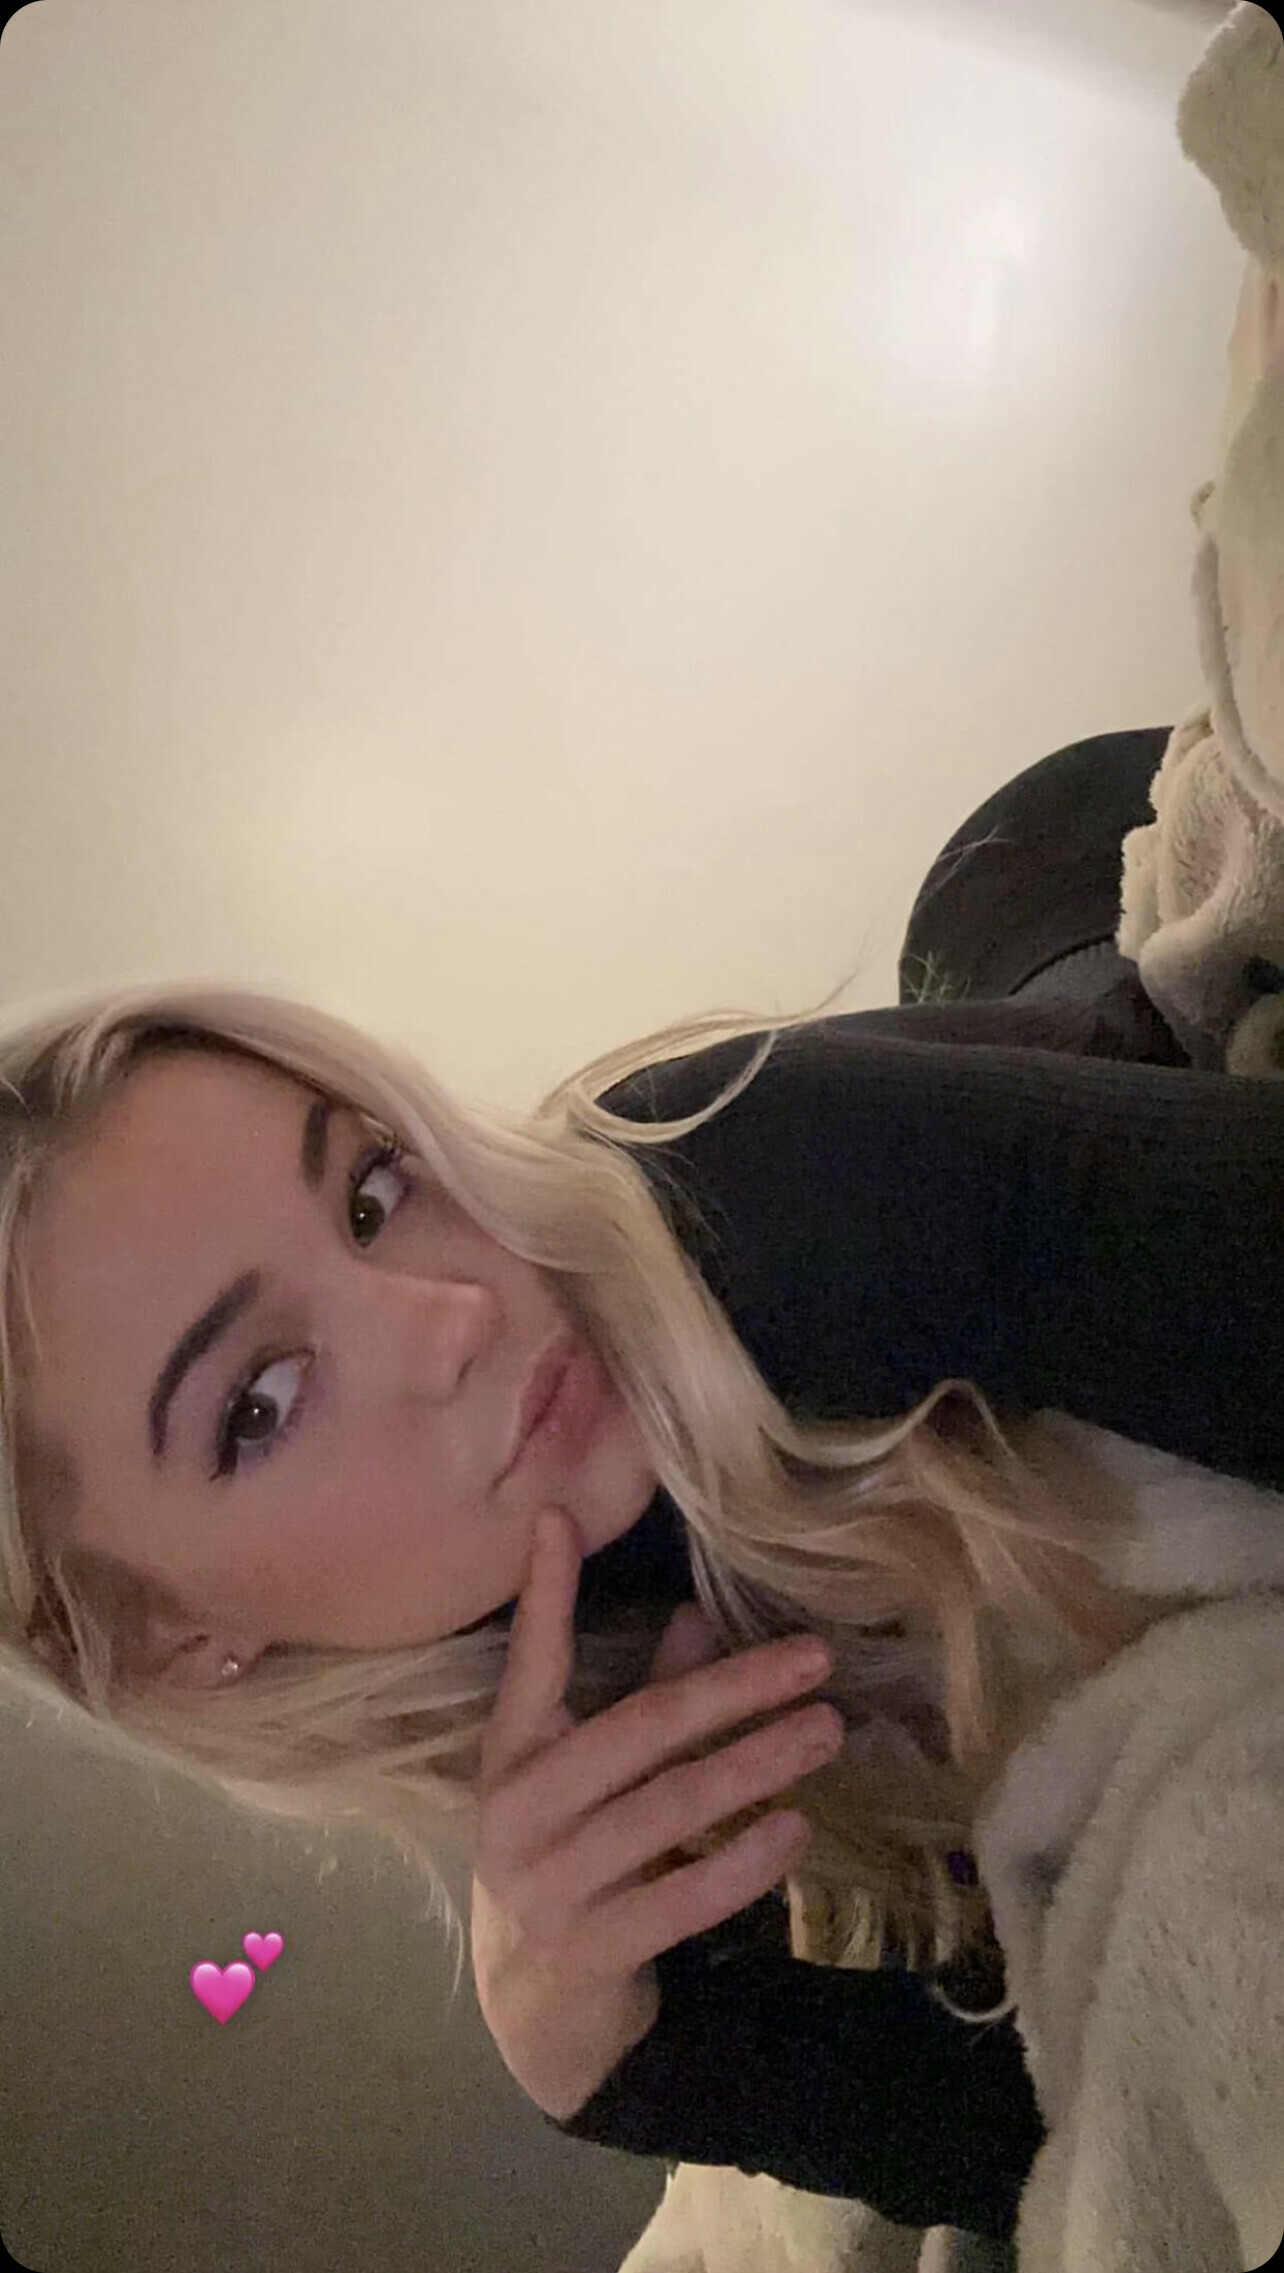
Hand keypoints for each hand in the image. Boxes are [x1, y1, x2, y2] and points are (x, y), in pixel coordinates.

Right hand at [469, 1507, 842, 2120]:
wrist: (531, 2000)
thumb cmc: (570, 1854)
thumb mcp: (588, 1776)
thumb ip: (643, 1699)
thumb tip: (703, 1616)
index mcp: (513, 1753)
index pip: (532, 1659)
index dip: (546, 1590)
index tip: (559, 1515)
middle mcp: (521, 1810)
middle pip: (639, 1731)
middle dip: (733, 1690)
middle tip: (814, 1660)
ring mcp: (551, 1882)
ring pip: (670, 1807)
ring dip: (756, 1765)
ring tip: (824, 1732)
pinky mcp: (592, 1947)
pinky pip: (681, 1896)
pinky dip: (743, 1862)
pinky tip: (794, 1829)